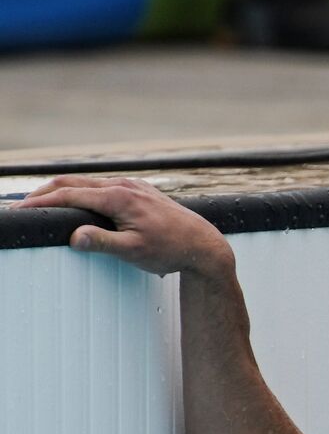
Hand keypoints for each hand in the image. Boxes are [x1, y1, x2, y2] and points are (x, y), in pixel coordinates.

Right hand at [11, 176, 231, 277]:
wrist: (204, 245)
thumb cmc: (170, 250)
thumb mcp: (134, 252)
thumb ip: (102, 242)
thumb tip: (73, 236)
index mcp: (118, 197)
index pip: (69, 194)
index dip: (40, 201)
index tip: (19, 209)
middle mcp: (124, 185)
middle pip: (72, 182)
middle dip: (43, 192)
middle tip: (20, 204)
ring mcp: (132, 186)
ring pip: (87, 182)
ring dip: (61, 190)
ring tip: (39, 201)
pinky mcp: (139, 191)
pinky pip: (102, 187)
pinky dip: (82, 191)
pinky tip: (74, 200)